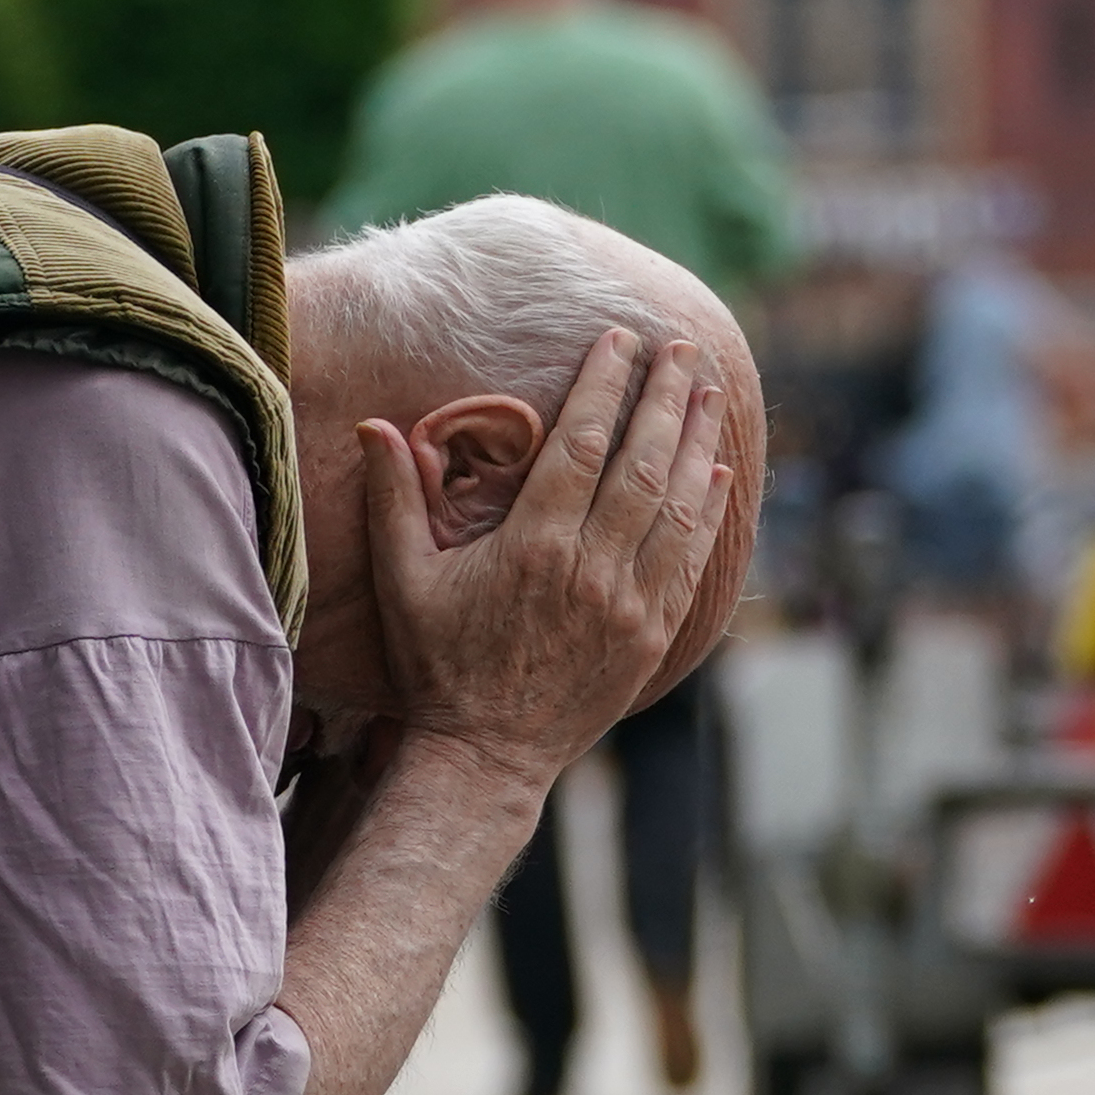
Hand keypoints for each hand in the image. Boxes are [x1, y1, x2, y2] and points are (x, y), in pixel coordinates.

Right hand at [356, 328, 726, 800]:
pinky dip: (709, 513)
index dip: (604, 386)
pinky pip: (691, 561)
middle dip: (666, 398)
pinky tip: (718, 473)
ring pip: (678, 508)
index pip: (581, 445)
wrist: (487, 755)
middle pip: (643, 464)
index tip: (619, 340)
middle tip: (684, 349)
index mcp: (532, 546)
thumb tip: (376, 425)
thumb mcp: (403, 581)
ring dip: (697, 443)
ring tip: (712, 391)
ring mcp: (629, 604)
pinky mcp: (652, 634)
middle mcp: (590, 569)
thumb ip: (394, 501)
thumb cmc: (438, 666)